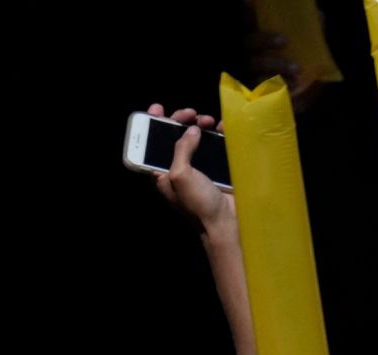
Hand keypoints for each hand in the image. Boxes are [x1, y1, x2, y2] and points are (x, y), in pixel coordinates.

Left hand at [146, 104, 235, 237]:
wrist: (226, 223)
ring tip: (208, 121)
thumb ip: (182, 148)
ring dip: (200, 126)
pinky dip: (218, 135)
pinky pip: (216, 147)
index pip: (152, 142)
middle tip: (190, 114)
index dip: (152, 124)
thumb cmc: (197, 203)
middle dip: (181, 121)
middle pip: (176, 136)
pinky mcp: (218, 169)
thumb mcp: (180, 174)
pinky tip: (222, 128)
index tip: (158, 108)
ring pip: (197, 139)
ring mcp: (200, 168)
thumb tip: (191, 129)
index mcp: (162, 170)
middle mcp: (179, 167)